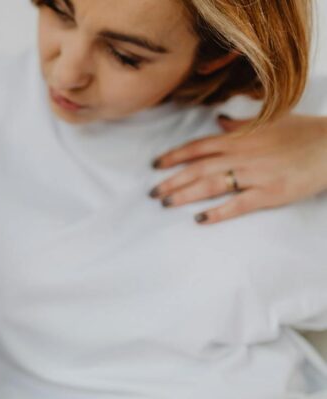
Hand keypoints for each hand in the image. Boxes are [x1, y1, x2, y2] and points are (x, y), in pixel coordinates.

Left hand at [150, 114, 326, 223]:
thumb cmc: (303, 133)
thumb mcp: (270, 121)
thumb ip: (241, 125)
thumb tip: (220, 121)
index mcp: (240, 138)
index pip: (198, 146)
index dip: (174, 156)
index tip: (155, 165)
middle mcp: (242, 155)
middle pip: (198, 168)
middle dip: (172, 180)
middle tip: (153, 192)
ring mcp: (255, 175)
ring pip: (211, 185)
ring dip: (185, 195)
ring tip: (166, 204)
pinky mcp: (270, 193)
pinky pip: (238, 204)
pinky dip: (218, 212)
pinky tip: (200, 219)